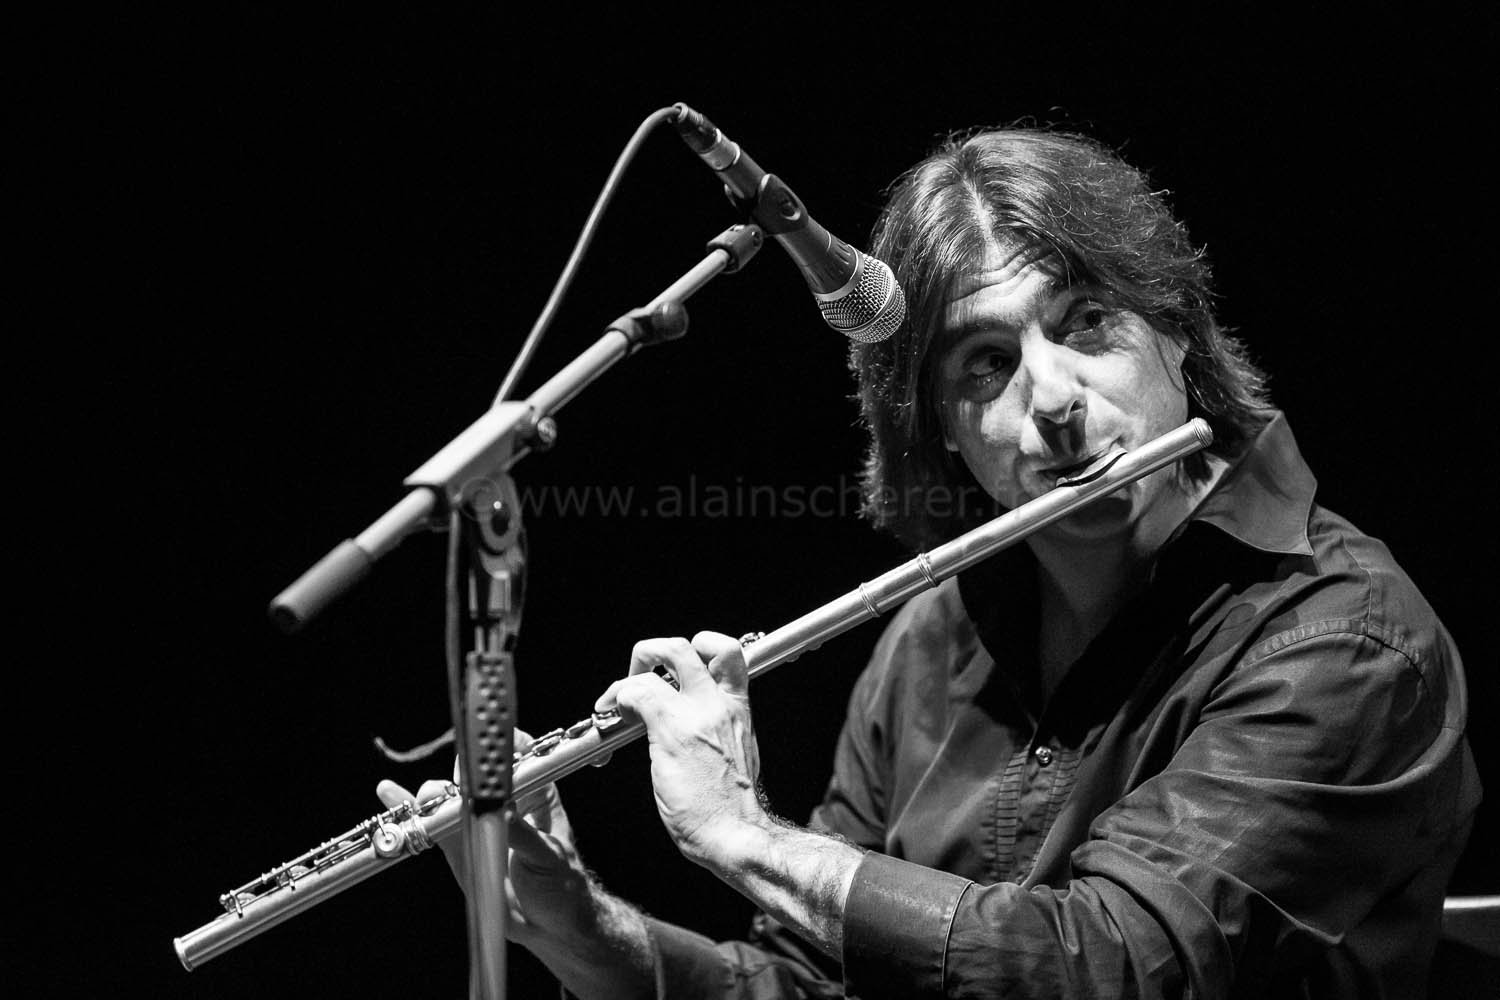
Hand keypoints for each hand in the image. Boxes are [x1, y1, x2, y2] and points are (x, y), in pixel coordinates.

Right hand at [375, 732, 594, 947]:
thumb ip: (521, 832)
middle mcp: (502, 800)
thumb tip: (496, 811)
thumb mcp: (548, 855)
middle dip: (462, 774)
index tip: (489, 759)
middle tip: (458, 789)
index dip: (502, 748)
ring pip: (448, 794)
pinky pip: (431, 823)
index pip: (518, 753)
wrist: (549, 924)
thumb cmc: (562, 884)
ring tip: (427, 800)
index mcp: (536, 792)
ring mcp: (476, 821)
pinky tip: (390, 790)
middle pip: (475, 771)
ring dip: (433, 793)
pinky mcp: (456, 844)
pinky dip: (410, 807)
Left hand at [596, 631, 764, 868]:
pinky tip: (615, 728)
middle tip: (639, 680)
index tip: (676, 674)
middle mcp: (720, 701)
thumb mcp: (735, 755)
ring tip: (621, 702)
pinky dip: (618, 701)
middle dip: (653, 651)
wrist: (736, 835)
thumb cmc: (730, 808)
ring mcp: (696, 712)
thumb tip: (692, 731)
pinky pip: (638, 692)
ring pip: (665, 652)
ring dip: (632, 671)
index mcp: (738, 708)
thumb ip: (717, 732)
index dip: (697, 649)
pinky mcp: (671, 729)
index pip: (727, 652)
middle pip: (688, 643)